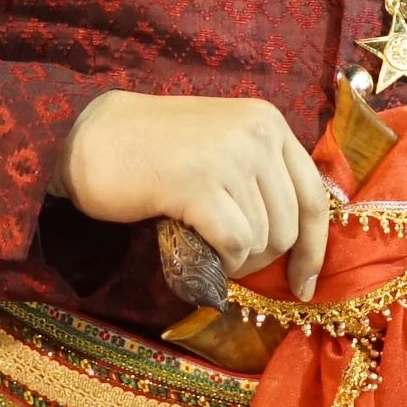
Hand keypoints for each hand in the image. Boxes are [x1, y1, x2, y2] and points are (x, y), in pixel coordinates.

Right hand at [61, 91, 334, 302]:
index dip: (315, 248)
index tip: (304, 285)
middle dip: (266, 258)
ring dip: (238, 260)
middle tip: (229, 259)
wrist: (91, 137)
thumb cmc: (153, 149)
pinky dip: (223, 261)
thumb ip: (260, 177)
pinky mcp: (200, 184)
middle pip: (290, 224)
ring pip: (263, 238)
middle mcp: (258, 133)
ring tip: (206, 246)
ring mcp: (230, 156)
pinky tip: (201, 250)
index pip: (313, 194)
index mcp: (269, 121)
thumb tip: (295, 241)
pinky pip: (235, 244)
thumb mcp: (222, 146)